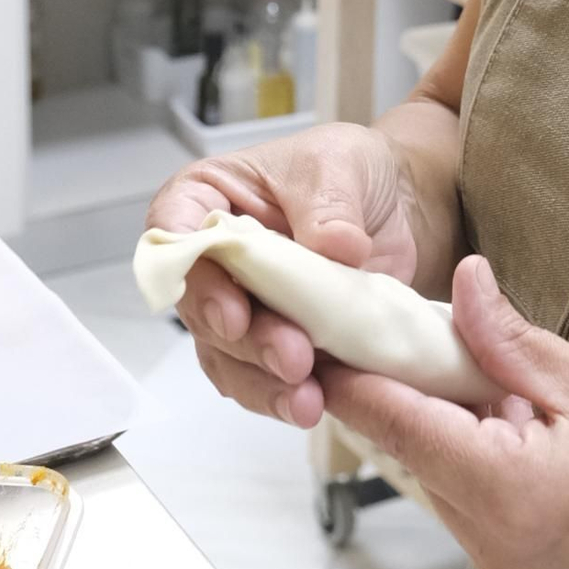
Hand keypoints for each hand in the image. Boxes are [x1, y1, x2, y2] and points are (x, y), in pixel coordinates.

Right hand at [146, 123, 419, 430]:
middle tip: (292, 358)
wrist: (395, 204)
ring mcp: (242, 304)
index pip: (173, 232)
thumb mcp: (341, 165)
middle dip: (248, 342)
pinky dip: (287, 395)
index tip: (233, 313)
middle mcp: (213, 259)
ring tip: (307, 399)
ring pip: (229, 356)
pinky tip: (314, 403)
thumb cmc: (348, 170)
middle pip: (203, 309)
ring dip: (264, 382)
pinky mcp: (275, 339)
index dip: (193, 279)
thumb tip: (335, 246)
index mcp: (209, 197)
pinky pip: (266, 378)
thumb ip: (331, 205)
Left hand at [321, 257, 568, 568]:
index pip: (399, 428)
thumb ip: (508, 341)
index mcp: (508, 493)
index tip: (326, 342)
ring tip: (512, 399)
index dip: (356, 382)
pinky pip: (479, 522)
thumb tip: (462, 283)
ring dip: (458, 441)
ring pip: (447, 491)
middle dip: (419, 402)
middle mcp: (496, 554)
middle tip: (428, 345)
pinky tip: (534, 444)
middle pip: (420, 461)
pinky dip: (487, 477)